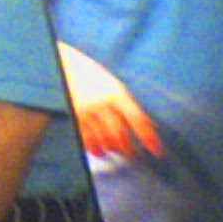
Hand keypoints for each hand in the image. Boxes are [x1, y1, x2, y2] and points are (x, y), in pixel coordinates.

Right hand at [58, 43, 162, 159]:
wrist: (66, 65)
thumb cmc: (93, 76)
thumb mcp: (115, 86)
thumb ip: (129, 105)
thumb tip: (149, 125)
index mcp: (117, 94)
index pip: (137, 119)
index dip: (148, 137)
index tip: (156, 150)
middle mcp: (103, 104)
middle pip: (119, 134)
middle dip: (128, 149)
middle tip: (134, 156)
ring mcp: (87, 111)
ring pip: (102, 139)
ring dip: (112, 150)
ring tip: (117, 153)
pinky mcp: (74, 117)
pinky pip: (86, 139)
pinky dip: (94, 148)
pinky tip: (99, 152)